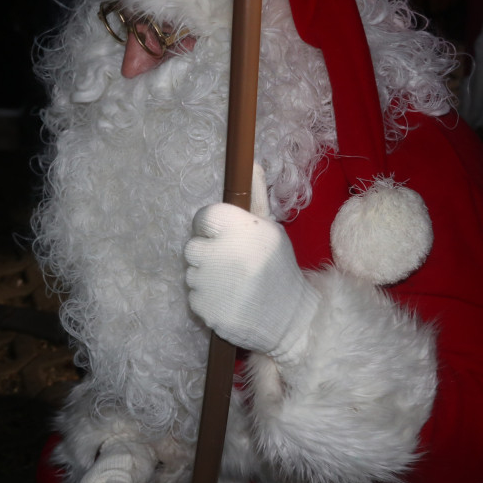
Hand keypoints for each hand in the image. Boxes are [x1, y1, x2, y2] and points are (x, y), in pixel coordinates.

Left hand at [184, 184, 319, 364]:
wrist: (291, 319)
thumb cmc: (278, 269)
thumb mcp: (271, 230)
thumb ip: (255, 198)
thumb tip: (251, 163)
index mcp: (240, 229)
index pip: (203, 217)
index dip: (212, 229)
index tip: (225, 238)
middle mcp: (223, 252)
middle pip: (192, 247)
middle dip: (208, 254)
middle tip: (231, 265)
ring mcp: (212, 282)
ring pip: (191, 273)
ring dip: (207, 278)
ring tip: (234, 285)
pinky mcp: (205, 308)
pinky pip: (194, 296)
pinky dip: (208, 299)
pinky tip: (230, 300)